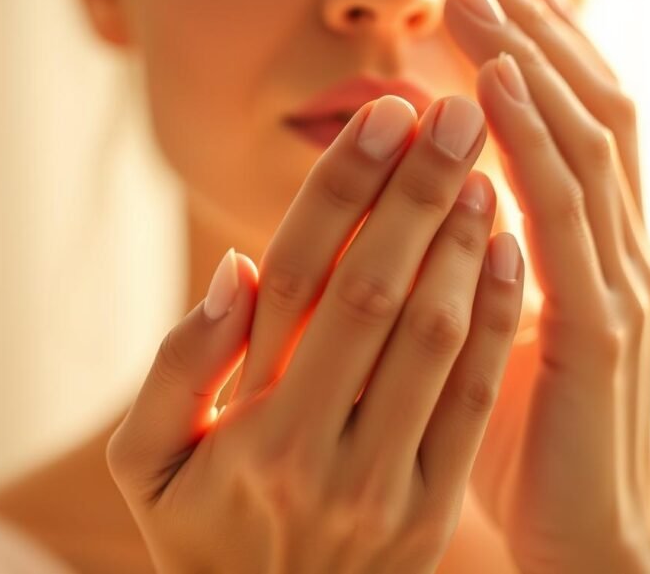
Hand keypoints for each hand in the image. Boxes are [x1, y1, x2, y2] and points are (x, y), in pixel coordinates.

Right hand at [107, 96, 524, 572]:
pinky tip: (507, 257)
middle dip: (419, 195)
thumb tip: (235, 270)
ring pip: (436, 343)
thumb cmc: (195, 537)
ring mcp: (384, 485)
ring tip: (482, 169)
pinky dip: (496, 323)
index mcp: (243, 432)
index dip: (343, 194)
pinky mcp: (431, 507)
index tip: (379, 120)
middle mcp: (318, 453)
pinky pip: (472, 403)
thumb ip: (178, 367)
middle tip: (451, 116)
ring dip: (464, 247)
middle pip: (377, 296)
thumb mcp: (142, 464)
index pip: (299, 285)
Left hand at [444, 0, 649, 571]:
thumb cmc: (517, 432)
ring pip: (588, 142)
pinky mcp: (598, 327)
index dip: (531, 57)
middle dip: (533, 36)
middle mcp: (620, 249)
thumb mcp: (492, 328)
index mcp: (593, 249)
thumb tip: (429, 204)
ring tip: (476, 3)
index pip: (573, 126)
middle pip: (590, 110)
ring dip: (530, 63)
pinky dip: (533, 142)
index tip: (473, 5)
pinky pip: (566, 214)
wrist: (576, 532)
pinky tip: (491, 89)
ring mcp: (620, 282)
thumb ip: (473, 266)